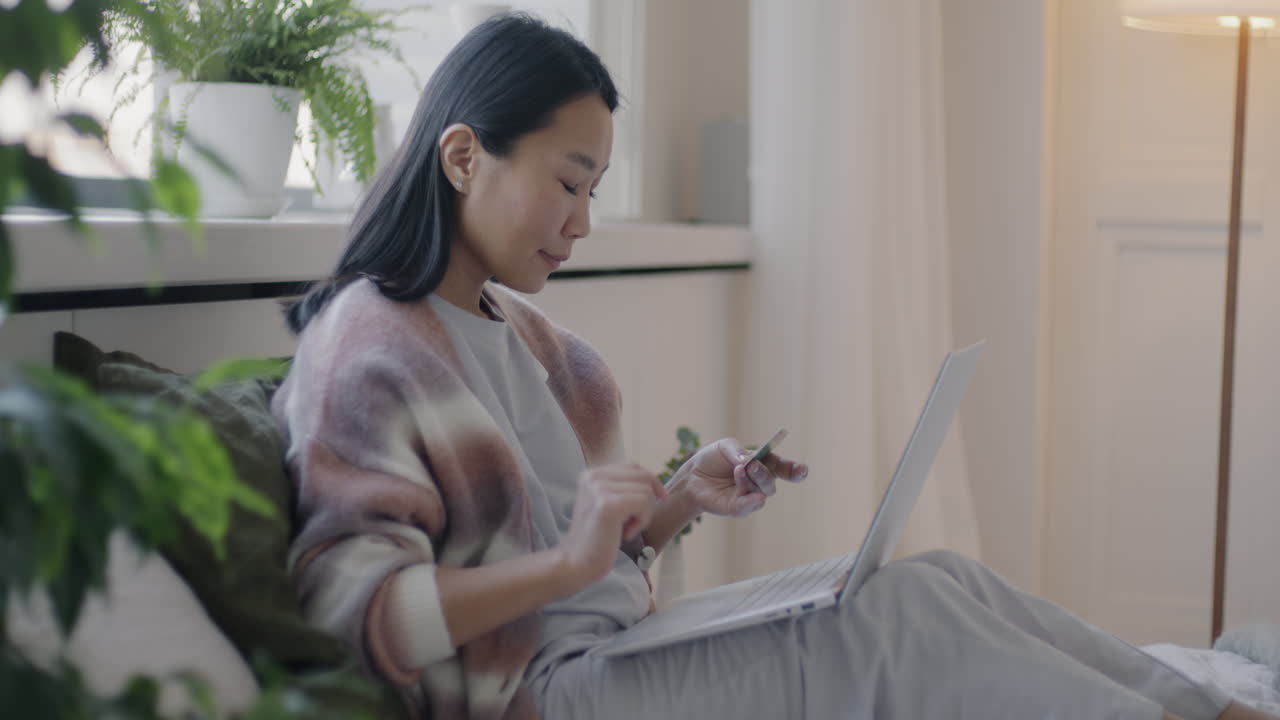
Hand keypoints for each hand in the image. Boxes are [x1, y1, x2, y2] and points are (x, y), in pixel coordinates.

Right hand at [557, 463, 666, 585]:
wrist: (576, 563)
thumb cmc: (597, 538)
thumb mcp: (607, 505)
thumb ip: (622, 489)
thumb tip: (655, 483)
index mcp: (591, 474)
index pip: (634, 466)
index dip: (651, 482)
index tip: (660, 498)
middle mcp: (593, 477)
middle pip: (643, 476)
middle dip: (648, 501)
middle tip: (632, 523)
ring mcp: (599, 489)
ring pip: (646, 491)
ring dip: (644, 514)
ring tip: (625, 530)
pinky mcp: (608, 505)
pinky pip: (644, 503)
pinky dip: (642, 521)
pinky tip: (625, 534)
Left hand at [678, 438, 808, 517]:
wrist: (692, 476)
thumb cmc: (712, 459)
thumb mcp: (725, 447)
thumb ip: (738, 451)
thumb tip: (748, 460)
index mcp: (763, 464)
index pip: (784, 468)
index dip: (796, 470)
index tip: (802, 470)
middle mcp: (760, 482)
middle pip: (771, 481)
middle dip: (763, 473)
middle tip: (751, 465)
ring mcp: (750, 496)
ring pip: (761, 492)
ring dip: (752, 480)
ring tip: (738, 470)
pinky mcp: (737, 508)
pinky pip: (748, 506)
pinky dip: (751, 501)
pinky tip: (752, 495)